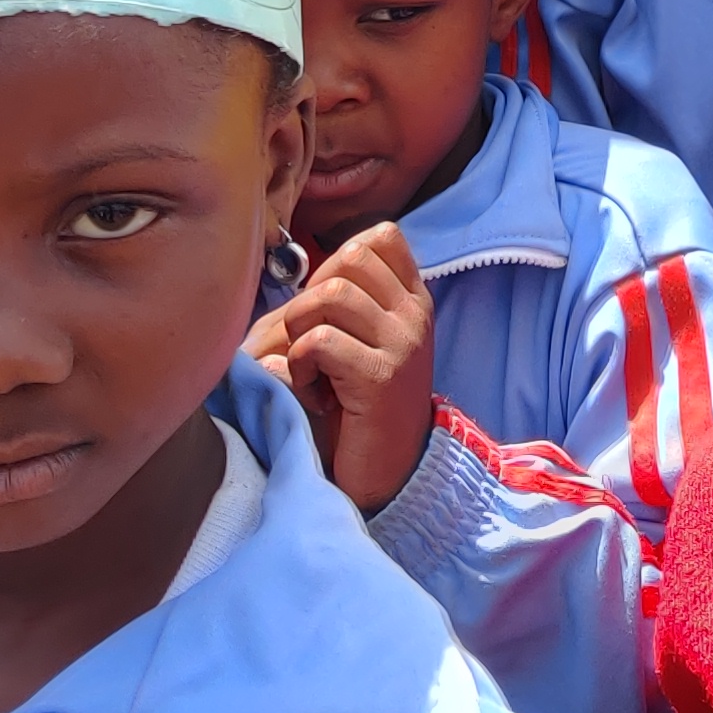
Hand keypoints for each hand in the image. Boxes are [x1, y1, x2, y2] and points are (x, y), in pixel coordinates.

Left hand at [245, 222, 437, 515]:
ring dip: (300, 333)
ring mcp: (403, 343)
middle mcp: (415, 314)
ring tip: (310, 370)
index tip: (327, 308)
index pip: (382, 236)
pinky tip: (313, 392)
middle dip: (311, 297)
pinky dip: (299, 364)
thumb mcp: (359, 343)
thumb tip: (298, 276)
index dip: (339, 260)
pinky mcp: (380, 376)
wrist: (386, 475)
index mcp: (412, 300)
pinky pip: (319, 340)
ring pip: (330, 295)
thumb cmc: (357, 408)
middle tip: (311, 343)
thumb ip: (339, 303)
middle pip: (350, 259)